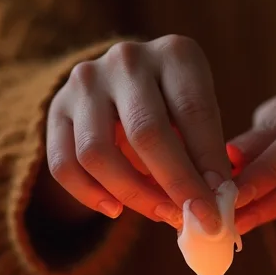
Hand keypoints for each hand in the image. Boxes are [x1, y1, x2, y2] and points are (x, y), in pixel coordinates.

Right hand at [46, 36, 230, 232]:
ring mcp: (86, 82)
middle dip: (174, 184)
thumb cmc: (174, 108)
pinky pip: (64, 164)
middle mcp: (127, 60)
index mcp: (175, 54)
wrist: (120, 85)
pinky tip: (115, 210)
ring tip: (160, 215)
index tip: (219, 205)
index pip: (194, 111)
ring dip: (133, 195)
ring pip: (97, 153)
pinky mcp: (56, 108)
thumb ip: (205, 154)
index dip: (207, 163)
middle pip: (146, 133)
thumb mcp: (198, 117)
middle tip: (193, 220)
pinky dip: (89, 195)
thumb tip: (216, 205)